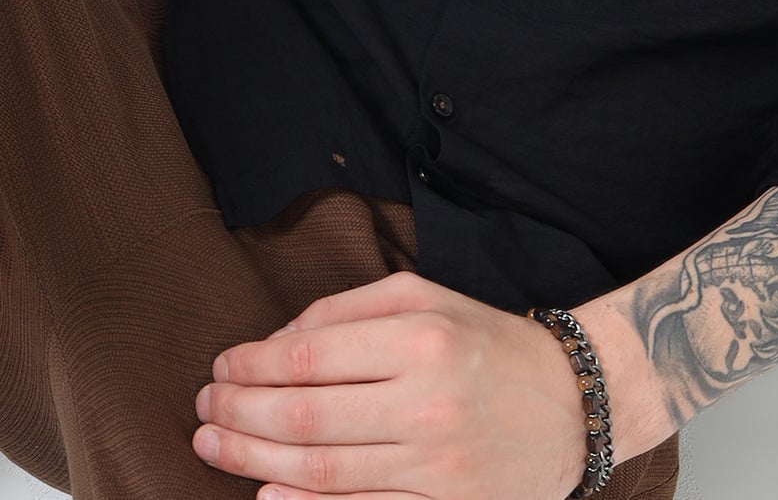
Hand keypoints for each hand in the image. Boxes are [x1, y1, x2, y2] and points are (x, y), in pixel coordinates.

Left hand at [192, 268, 590, 497]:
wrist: (574, 404)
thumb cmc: (485, 342)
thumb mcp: (425, 298)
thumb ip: (347, 311)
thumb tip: (276, 343)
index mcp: (421, 338)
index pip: (309, 356)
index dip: (252, 365)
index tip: (220, 366)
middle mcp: (427, 403)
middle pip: (305, 418)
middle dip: (239, 415)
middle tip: (203, 410)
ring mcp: (436, 469)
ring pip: (322, 473)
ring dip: (254, 462)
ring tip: (213, 447)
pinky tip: (265, 497)